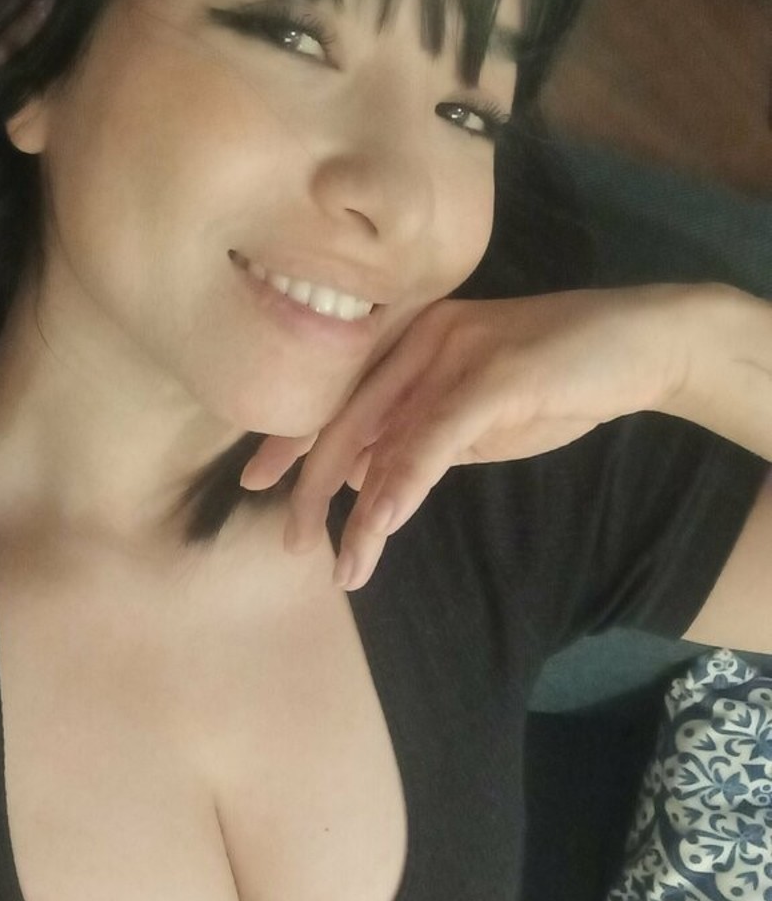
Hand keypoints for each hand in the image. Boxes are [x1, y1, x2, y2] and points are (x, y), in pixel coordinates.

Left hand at [240, 285, 691, 589]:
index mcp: (407, 341)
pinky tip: (382, 524)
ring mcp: (454, 349)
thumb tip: (361, 476)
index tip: (256, 482)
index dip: (291, 439)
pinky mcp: (494, 373)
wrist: (644, 347)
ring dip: (362, 512)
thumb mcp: (470, 420)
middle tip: (294, 542)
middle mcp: (419, 336)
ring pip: (385, 436)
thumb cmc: (557, 383)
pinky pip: (434, 435)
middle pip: (344, 416)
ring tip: (345, 565)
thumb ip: (416, 437)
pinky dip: (405, 483)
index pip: (334, 394)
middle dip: (312, 486)